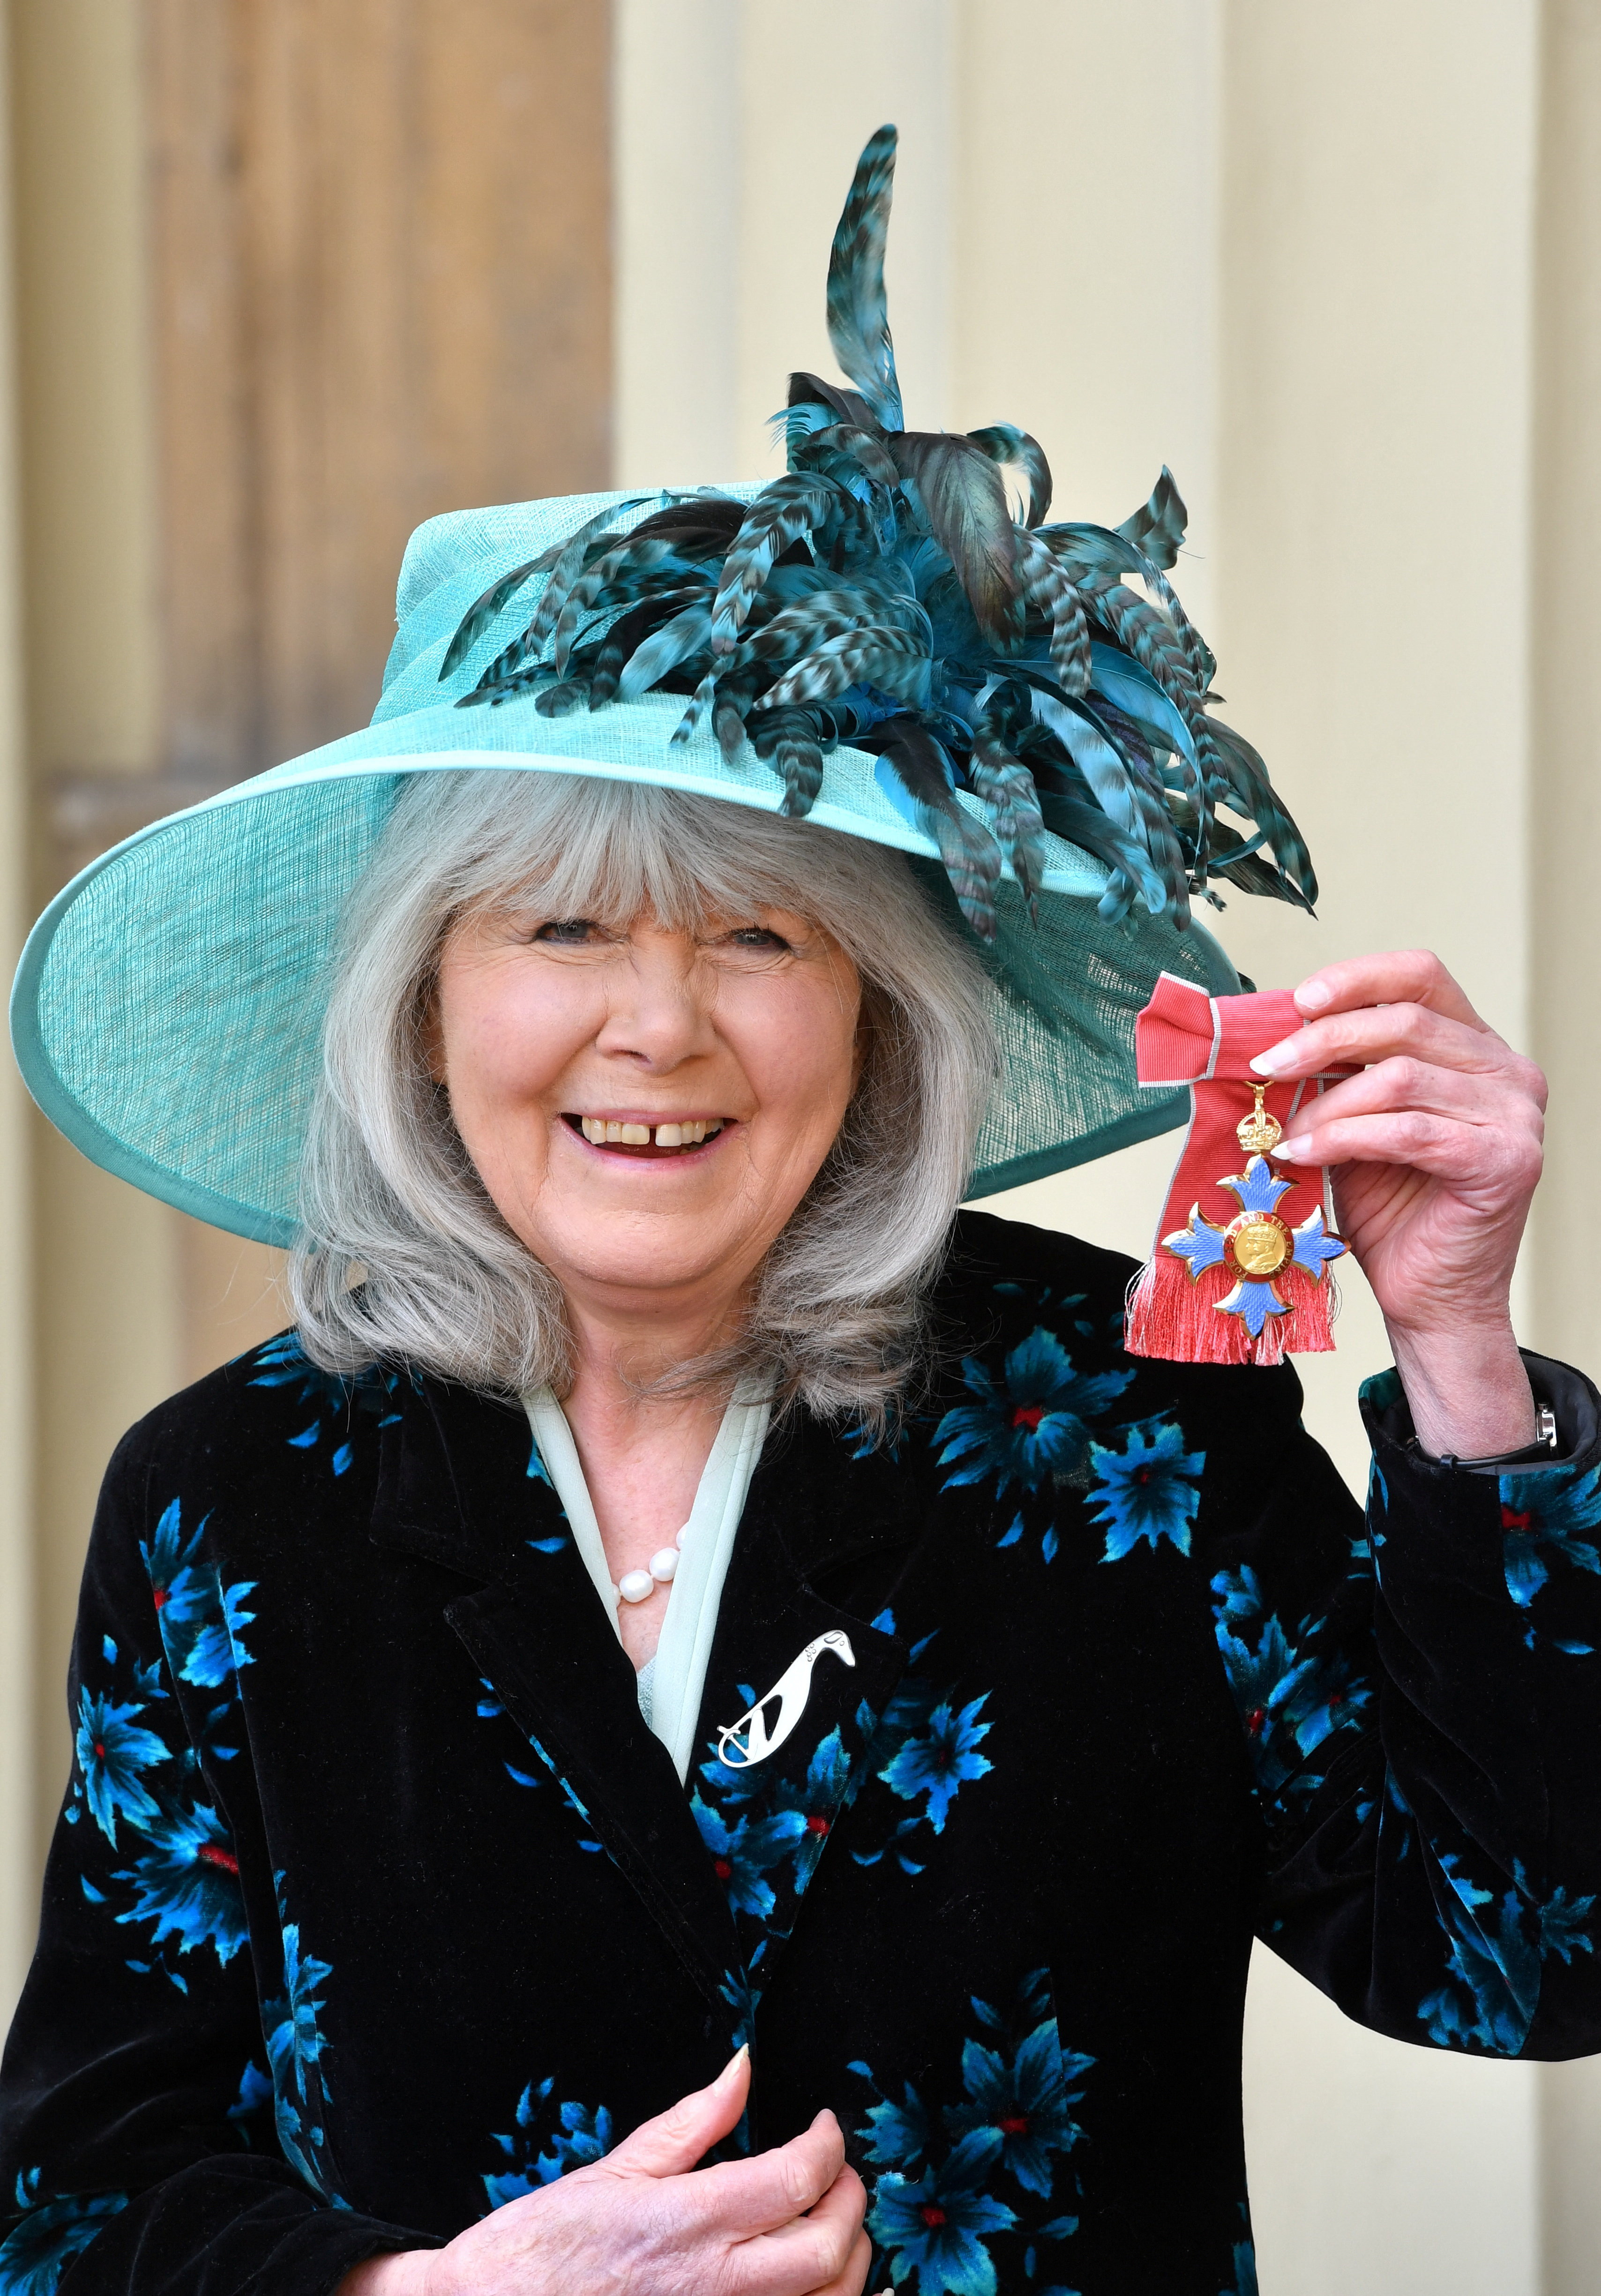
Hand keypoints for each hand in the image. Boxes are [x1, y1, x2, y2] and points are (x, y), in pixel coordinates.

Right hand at [338, 2047, 871, 2295]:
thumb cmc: (541, 2249)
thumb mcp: (612, 2172)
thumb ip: (692, 2123)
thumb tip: (743, 2068)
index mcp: (689, 2223)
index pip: (796, 2177)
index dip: (827, 2145)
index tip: (825, 2127)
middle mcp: (716, 2287)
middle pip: (828, 2248)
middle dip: (851, 2202)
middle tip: (841, 2173)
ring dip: (851, 2263)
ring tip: (836, 2227)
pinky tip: (820, 2286)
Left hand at [1252, 950, 1544, 1457]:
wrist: (1430, 1295)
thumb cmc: (1393, 1211)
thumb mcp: (1355, 1122)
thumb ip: (1335, 1074)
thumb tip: (1270, 1035)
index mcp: (1477, 1048)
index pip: (1423, 977)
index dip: (1357, 978)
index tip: (1298, 1000)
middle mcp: (1508, 1072)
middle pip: (1405, 1021)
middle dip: (1322, 1040)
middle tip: (1267, 1065)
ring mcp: (1514, 1116)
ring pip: (1399, 1076)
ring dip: (1326, 1104)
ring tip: (1285, 1133)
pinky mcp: (1503, 1160)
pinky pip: (1406, 1130)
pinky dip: (1343, 1138)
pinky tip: (1302, 1154)